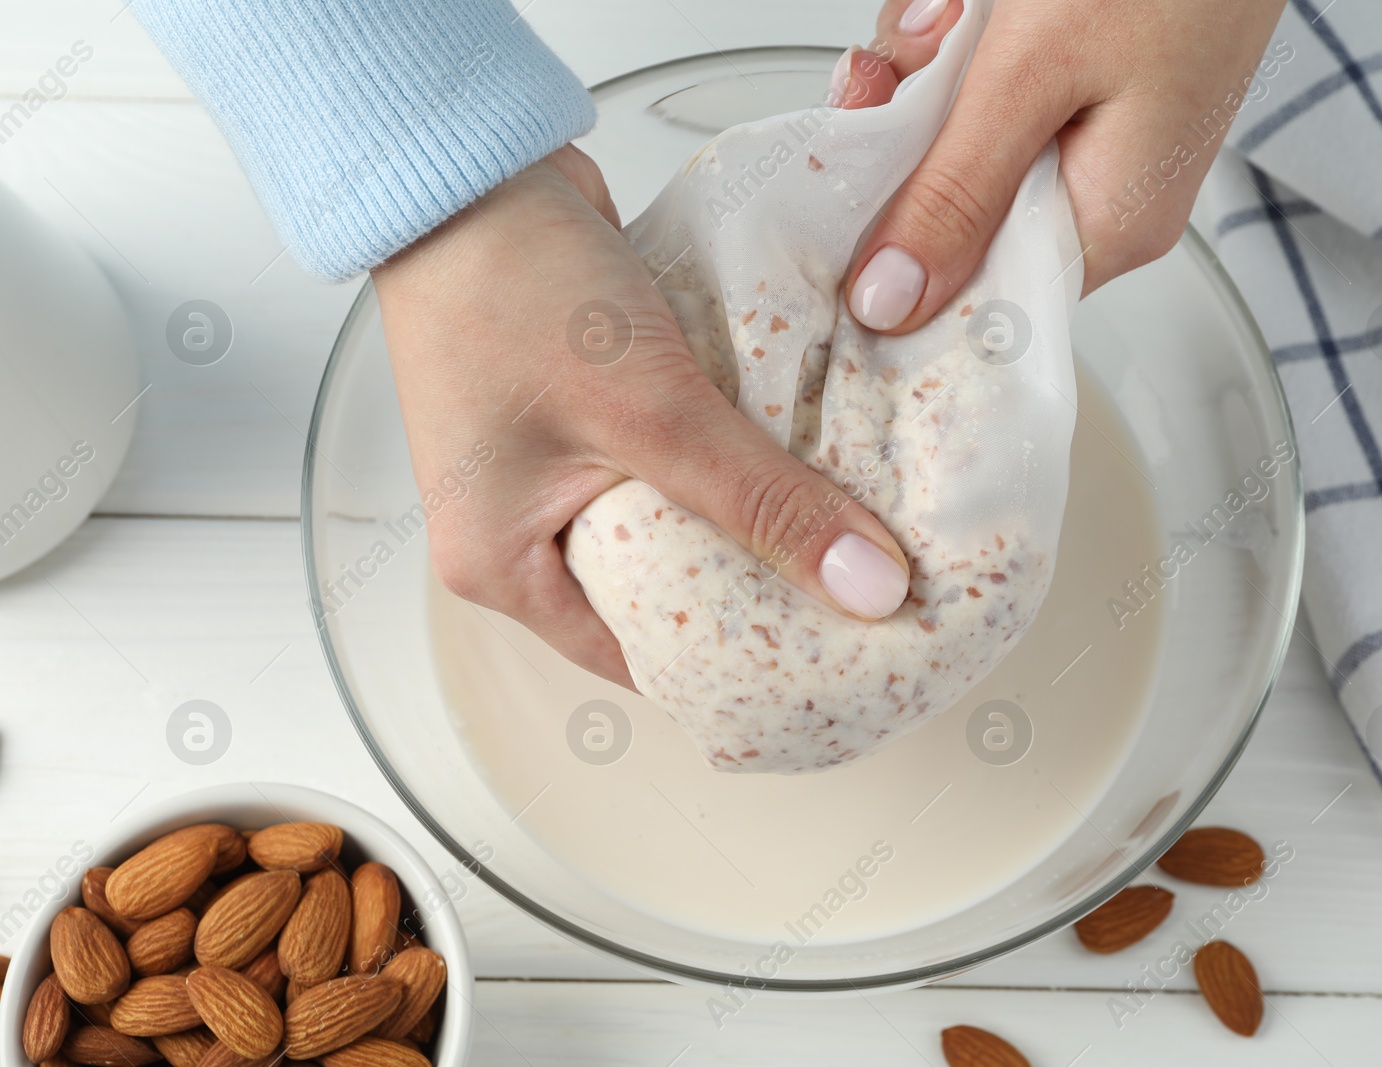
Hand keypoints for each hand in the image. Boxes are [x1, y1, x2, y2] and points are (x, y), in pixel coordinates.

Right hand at [371, 147, 910, 688]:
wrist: (471, 167)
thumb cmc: (513, 288)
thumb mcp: (654, 414)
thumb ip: (762, 502)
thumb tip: (864, 584)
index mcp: (500, 570)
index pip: (638, 659)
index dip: (733, 667)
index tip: (823, 662)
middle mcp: (516, 531)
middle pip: (659, 592)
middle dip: (751, 587)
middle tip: (850, 598)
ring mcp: (549, 468)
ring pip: (671, 519)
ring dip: (743, 512)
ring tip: (836, 532)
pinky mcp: (583, 412)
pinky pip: (669, 459)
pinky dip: (724, 457)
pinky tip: (791, 456)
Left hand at [835, 0, 1286, 330]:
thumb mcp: (1037, 76)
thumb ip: (956, 193)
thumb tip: (891, 302)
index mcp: (1111, 220)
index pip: (979, 297)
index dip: (898, 263)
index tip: (844, 209)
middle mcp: (1103, 189)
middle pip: (952, 209)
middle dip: (908, 134)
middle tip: (898, 73)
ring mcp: (1089, 131)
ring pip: (954, 139)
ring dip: (928, 71)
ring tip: (953, 15)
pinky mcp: (1075, 78)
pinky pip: (980, 88)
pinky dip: (957, 41)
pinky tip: (967, 6)